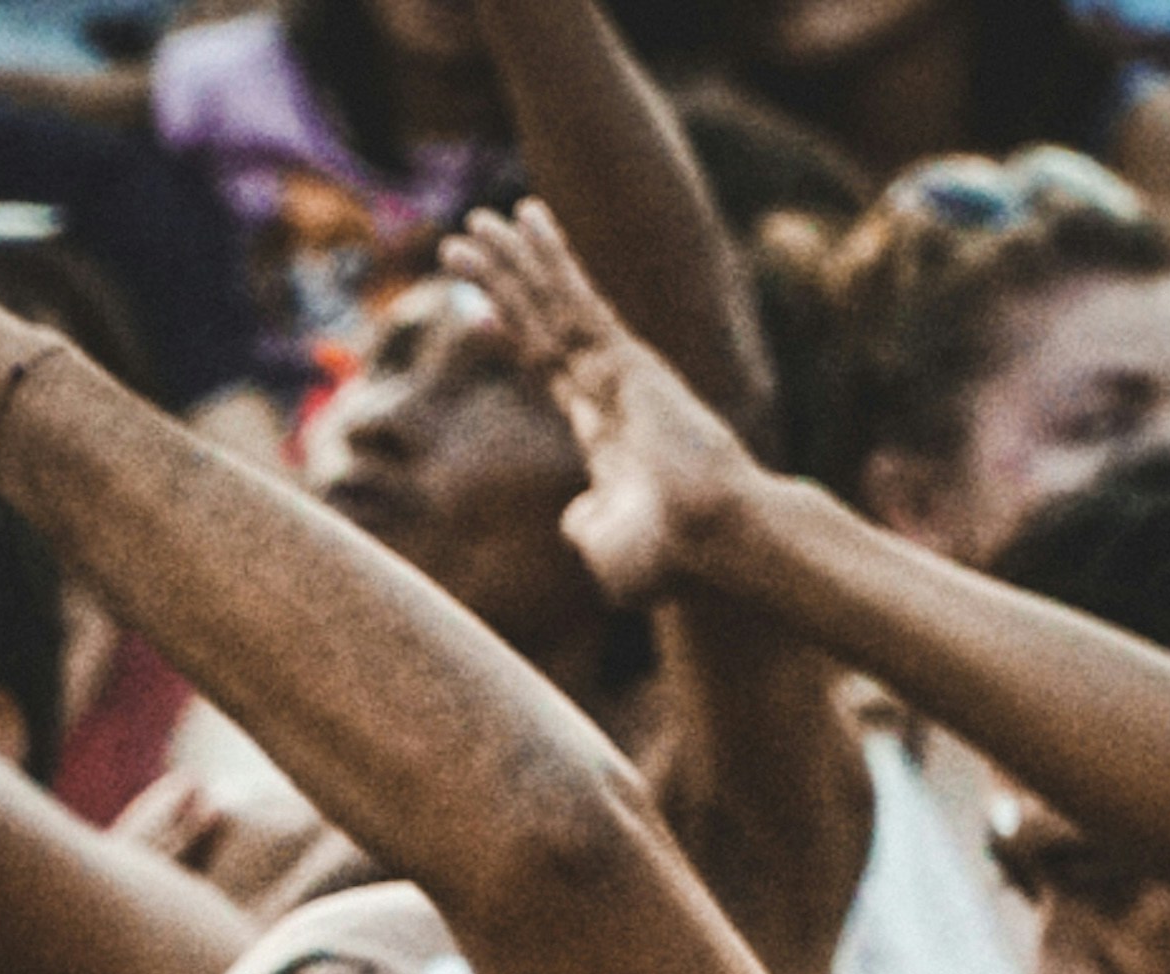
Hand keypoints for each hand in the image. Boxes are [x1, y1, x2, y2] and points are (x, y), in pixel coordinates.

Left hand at [437, 203, 756, 607]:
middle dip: (503, 280)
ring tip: (475, 220)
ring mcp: (616, 368)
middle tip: (460, 241)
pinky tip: (525, 219)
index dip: (511, 333)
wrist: (709, 537)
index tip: (476, 307)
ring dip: (514, 259)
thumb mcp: (609, 550)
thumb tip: (576, 519)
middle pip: (540, 323)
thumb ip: (587, 528)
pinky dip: (549, 258)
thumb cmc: (670, 557)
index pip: (546, 368)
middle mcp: (607, 389)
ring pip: (552, 302)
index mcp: (602, 431)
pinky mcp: (625, 356)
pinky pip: (576, 297)